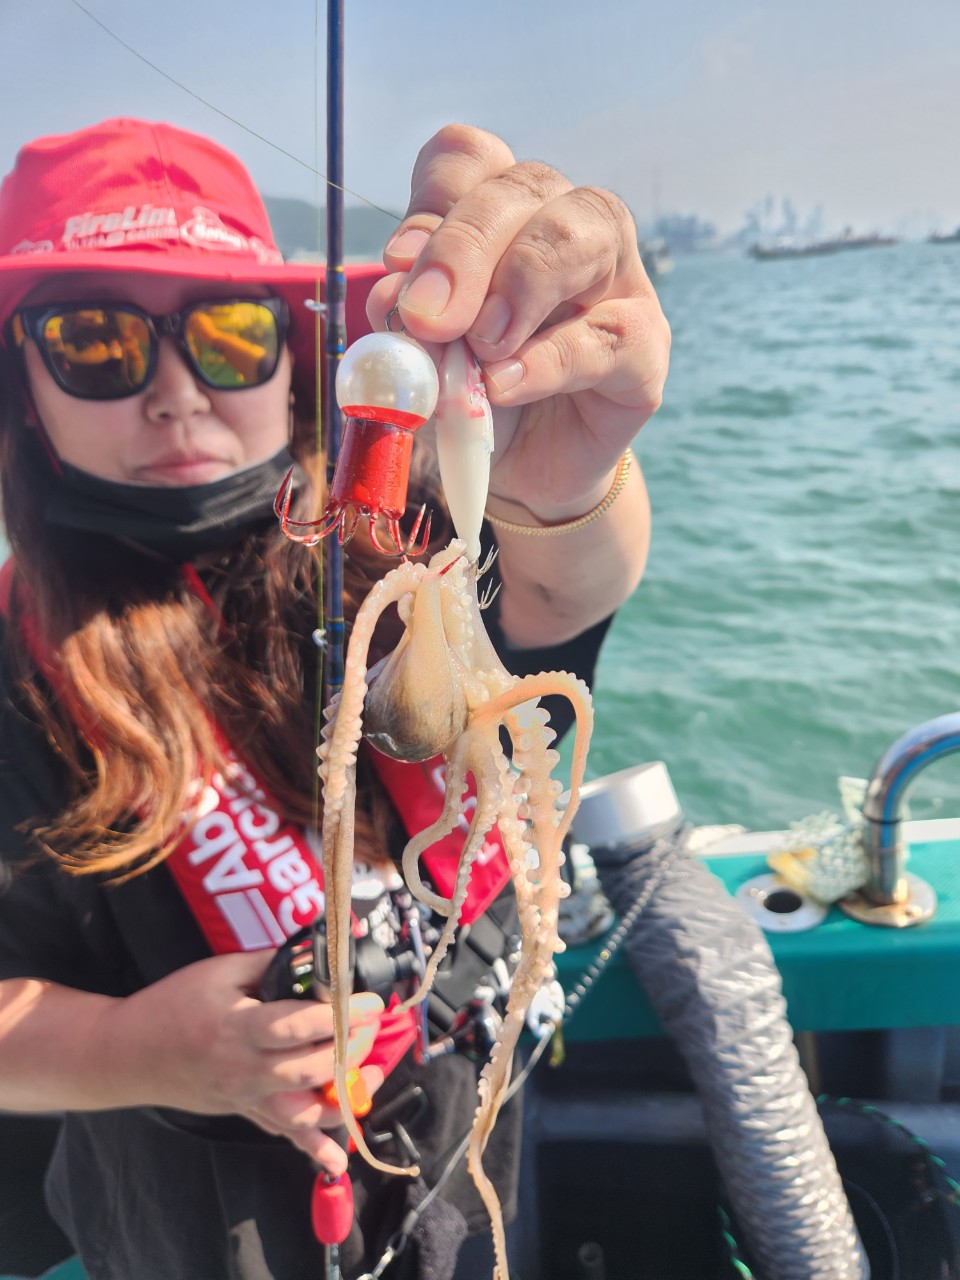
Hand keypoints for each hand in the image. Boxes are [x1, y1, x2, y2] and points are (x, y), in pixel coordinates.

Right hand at [111, 951, 383, 1172]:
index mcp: (237, 1028)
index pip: (296, 1026)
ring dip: (343, 1099)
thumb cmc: (172, 1005)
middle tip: (369, 1027)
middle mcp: (244, 1069)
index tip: (369, 1002)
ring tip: (372, 1078)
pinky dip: (312, 1148)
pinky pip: (281, 1134)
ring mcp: (244, 1097)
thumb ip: (268, 964)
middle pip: (307, 1069)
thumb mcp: (219, 972)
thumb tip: (313, 956)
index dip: (339, 1015)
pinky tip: (338, 1159)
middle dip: (349, 1050)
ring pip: (302, 1112)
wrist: (128, 1053)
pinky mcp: (243, 1111)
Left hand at [367, 124, 670, 522]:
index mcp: (503, 213)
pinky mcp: (646, 347)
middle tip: (428, 313)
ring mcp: (618, 279)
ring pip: (588, 231)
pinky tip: (503, 386)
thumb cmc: (474, 396)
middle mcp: (566, 225)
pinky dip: (548, 361)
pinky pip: (607, 336)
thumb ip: (413, 319)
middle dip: (467, 246)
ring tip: (479, 343)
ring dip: (522, 282)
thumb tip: (394, 293)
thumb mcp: (428, 355)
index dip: (434, 200)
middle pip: (527, 188)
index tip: (396, 261)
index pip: (473, 160)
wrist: (519, 473)